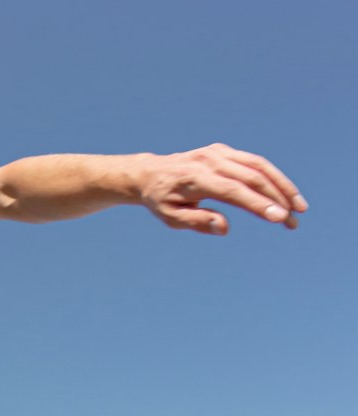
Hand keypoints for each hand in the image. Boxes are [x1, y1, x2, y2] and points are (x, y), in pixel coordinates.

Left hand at [137, 143, 305, 234]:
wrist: (152, 173)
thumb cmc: (161, 200)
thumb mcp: (171, 217)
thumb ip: (196, 222)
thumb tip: (224, 228)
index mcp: (196, 178)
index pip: (233, 191)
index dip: (258, 204)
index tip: (279, 218)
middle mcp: (211, 160)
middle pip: (252, 177)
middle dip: (277, 199)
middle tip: (294, 221)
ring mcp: (220, 152)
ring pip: (259, 165)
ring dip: (282, 185)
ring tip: (299, 207)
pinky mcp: (225, 152)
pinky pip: (254, 162)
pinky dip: (273, 177)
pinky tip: (284, 194)